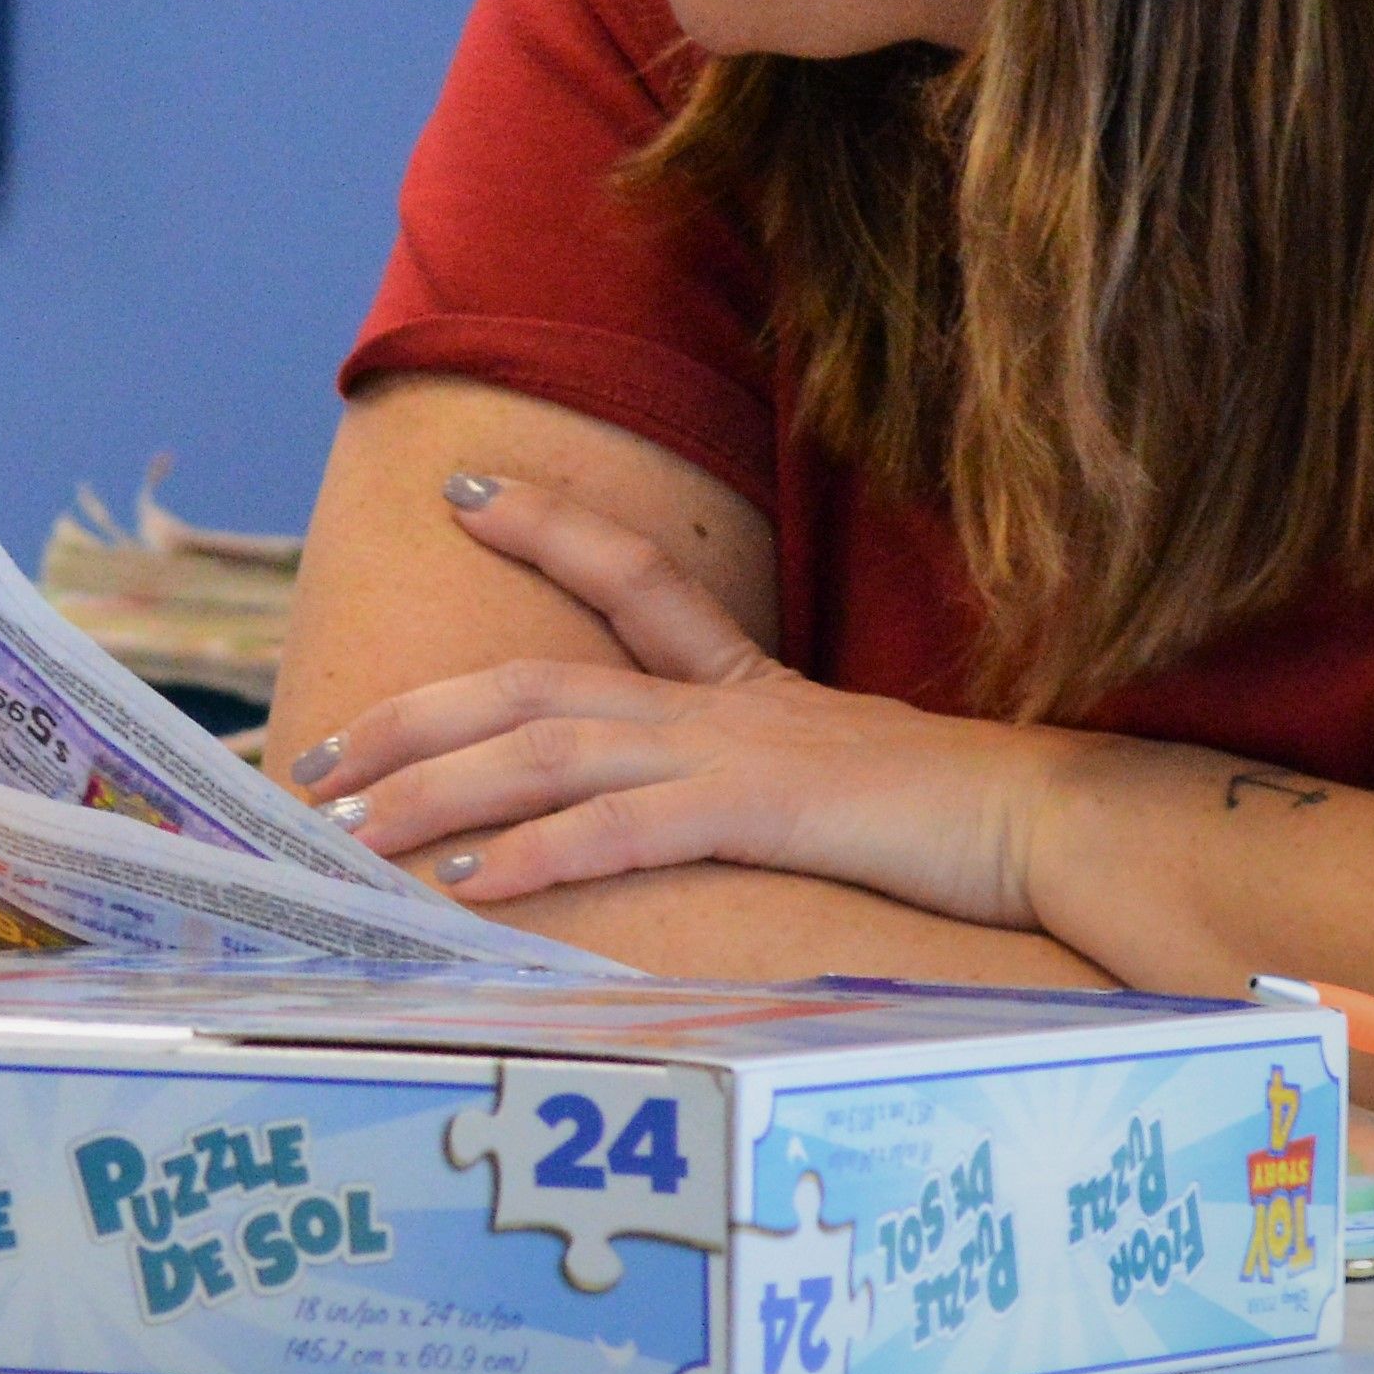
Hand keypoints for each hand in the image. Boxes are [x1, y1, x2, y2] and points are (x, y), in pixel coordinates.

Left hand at [299, 472, 1066, 928]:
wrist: (1058, 822)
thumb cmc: (960, 817)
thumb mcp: (843, 782)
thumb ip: (767, 780)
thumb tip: (706, 806)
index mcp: (745, 684)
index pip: (633, 575)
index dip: (549, 526)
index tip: (465, 491)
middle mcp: (721, 702)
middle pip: (532, 684)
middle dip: (413, 716)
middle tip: (315, 755)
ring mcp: (734, 749)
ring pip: (547, 755)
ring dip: (436, 792)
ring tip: (349, 824)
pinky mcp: (757, 811)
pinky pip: (620, 832)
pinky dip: (537, 854)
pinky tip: (468, 882)